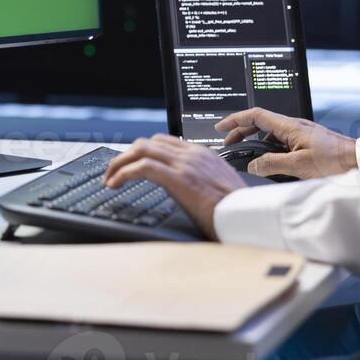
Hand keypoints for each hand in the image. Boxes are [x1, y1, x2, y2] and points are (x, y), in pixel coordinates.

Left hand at [102, 134, 246, 239]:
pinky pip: (142, 167)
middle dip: (125, 156)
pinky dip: (123, 173)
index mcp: (202, 154)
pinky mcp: (179, 178)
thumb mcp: (217, 188)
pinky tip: (115, 184)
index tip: (130, 165)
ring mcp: (185, 164)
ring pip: (140, 150)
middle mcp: (192, 154)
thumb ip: (200, 180)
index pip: (164, 141)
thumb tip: (184, 188)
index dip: (142, 151)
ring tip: (109, 178)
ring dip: (119, 163)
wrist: (250, 218)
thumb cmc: (236, 210)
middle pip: (148, 142)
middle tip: (113, 172)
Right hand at [215, 108, 356, 179]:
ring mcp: (302, 133)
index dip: (235, 120)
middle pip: (260, 123)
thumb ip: (272, 164)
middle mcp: (294, 126)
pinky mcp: (309, 142)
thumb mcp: (299, 166)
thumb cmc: (337, 162)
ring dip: (257, 142)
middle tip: (229, 144)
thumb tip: (253, 165)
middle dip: (241, 132)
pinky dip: (271, 149)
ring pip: (271, 133)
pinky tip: (271, 163)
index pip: (255, 115)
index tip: (221, 127)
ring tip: (249, 157)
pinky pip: (283, 142)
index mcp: (289, 126)